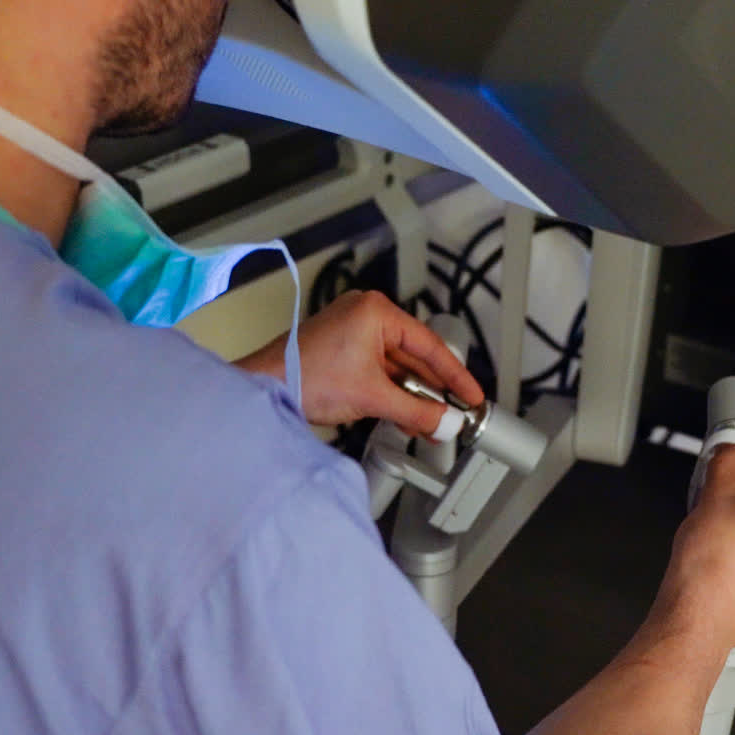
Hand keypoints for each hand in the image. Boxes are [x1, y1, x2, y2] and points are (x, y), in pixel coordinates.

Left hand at [236, 290, 484, 433]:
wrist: (263, 389)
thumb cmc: (305, 378)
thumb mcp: (372, 397)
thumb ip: (417, 411)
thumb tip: (446, 422)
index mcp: (376, 312)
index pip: (429, 345)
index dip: (455, 375)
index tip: (472, 396)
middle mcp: (365, 315)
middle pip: (414, 355)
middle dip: (433, 389)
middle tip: (455, 412)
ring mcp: (352, 331)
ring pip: (396, 366)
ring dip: (412, 394)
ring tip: (432, 421)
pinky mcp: (341, 349)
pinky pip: (378, 370)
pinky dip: (392, 392)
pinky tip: (406, 414)